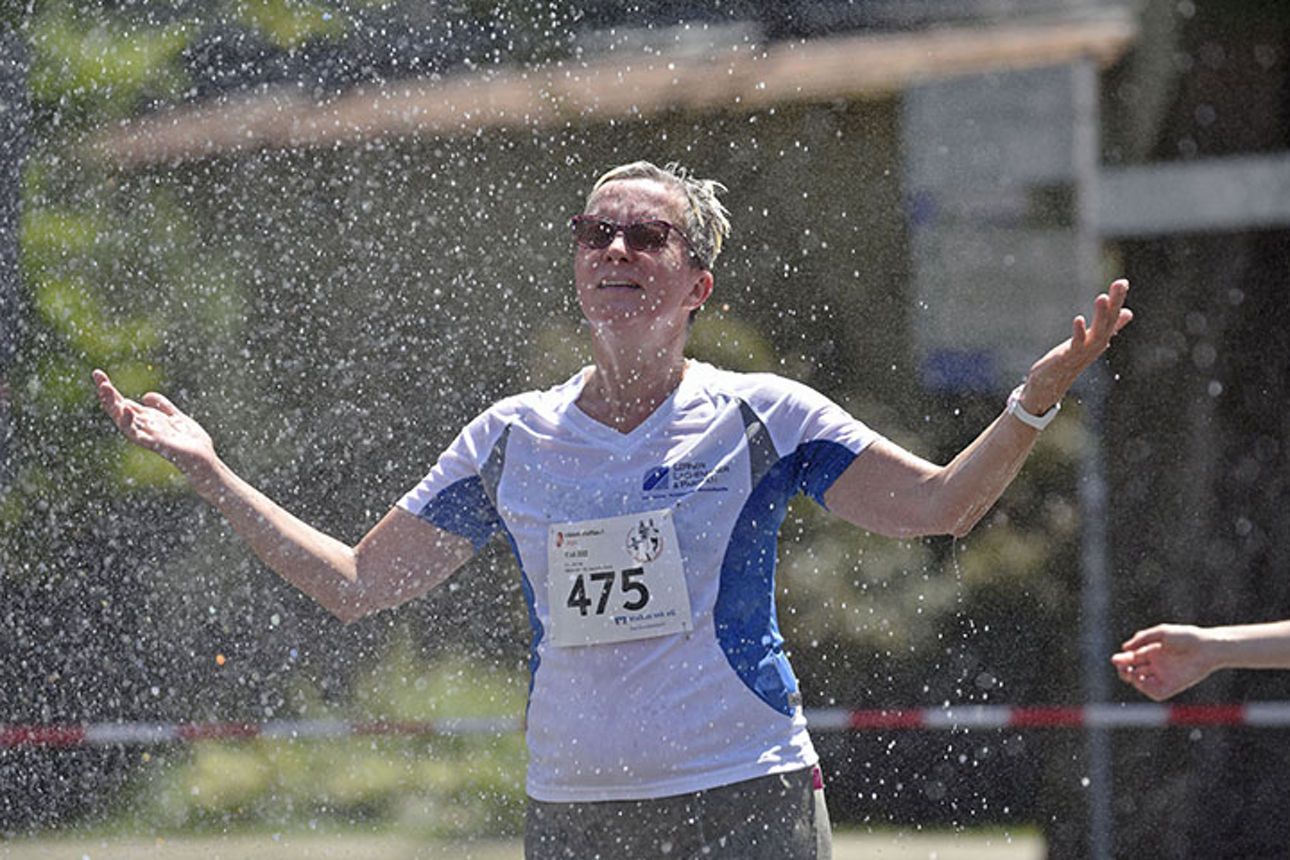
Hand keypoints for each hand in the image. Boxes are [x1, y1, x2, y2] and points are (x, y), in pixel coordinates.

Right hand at [92, 369, 218, 485]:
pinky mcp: (156, 444)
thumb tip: (145, 395)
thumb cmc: (190, 441)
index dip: (110, 390)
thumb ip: (162, 406)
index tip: (97, 373)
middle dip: (107, 394)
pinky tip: (127, 409)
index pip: (122, 403)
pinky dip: (130, 423)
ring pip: (123, 420)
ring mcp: (148, 436)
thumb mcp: (176, 417)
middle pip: (118, 409)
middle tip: (97, 376)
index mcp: (146, 419)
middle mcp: (143, 427)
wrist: (204, 459)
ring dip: (113, 405)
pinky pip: (138, 434)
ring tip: (105, 388)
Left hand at [1018, 279, 1132, 413]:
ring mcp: (1082, 352)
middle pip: (1107, 322)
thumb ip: (1110, 326)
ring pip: (1096, 333)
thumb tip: (1129, 312)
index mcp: (1100, 338)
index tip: (1123, 281)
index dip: (1118, 299)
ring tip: (1102, 298)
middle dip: (1113, 303)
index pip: (1112, 316)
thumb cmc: (1071, 359)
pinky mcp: (1067, 358)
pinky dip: (1079, 332)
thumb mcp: (1091, 340)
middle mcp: (1095, 345)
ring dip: (1100, 316)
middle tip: (1119, 284)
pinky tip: (1079, 319)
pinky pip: (1076, 345)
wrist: (1050, 384)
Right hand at [1110, 624, 1213, 700]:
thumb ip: (1142, 638)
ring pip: (1141, 682)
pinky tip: (1142, 680)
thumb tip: (1124, 648)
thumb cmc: (1186, 637)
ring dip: (1132, 678)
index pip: (1132, 658)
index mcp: (1152, 652)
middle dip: (1124, 669)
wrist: (1207, 648)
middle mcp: (1157, 665)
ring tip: (1131, 672)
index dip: (1122, 660)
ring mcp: (1164, 676)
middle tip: (1121, 666)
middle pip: (1133, 670)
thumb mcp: (1161, 632)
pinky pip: (1155, 692)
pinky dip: (1145, 688)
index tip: (1116, 659)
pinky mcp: (1172, 686)